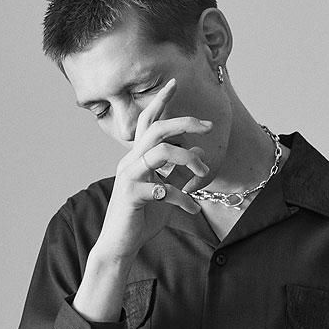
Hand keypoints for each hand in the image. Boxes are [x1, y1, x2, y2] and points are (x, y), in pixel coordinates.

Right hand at [93, 78, 212, 262]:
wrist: (120, 245)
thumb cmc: (141, 218)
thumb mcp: (165, 191)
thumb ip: (178, 172)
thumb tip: (198, 153)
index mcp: (136, 158)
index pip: (147, 122)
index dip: (159, 101)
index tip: (173, 83)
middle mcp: (130, 162)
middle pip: (156, 128)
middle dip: (184, 121)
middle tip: (208, 125)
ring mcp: (129, 177)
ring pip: (161, 151)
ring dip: (189, 159)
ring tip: (202, 175)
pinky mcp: (132, 195)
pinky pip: (164, 189)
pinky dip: (184, 198)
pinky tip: (193, 209)